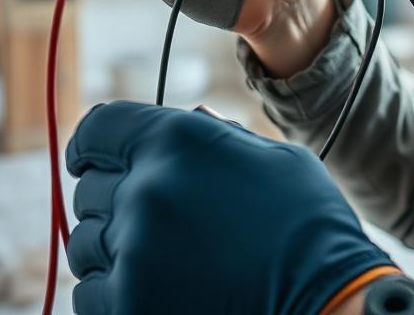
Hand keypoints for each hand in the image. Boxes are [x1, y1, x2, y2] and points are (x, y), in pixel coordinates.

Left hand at [65, 102, 397, 314]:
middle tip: (158, 219)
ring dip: (113, 247)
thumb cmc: (310, 226)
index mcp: (180, 141)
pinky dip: (114, 292)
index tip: (95, 160)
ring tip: (163, 257)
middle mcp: (148, 188)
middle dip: (116, 199)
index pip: (98, 130)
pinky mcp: (128, 305)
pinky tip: (158, 289)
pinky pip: (90, 293)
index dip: (94, 146)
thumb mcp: (276, 158)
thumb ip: (219, 135)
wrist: (328, 300)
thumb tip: (189, 118)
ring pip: (85, 242)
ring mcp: (134, 251)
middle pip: (90, 189)